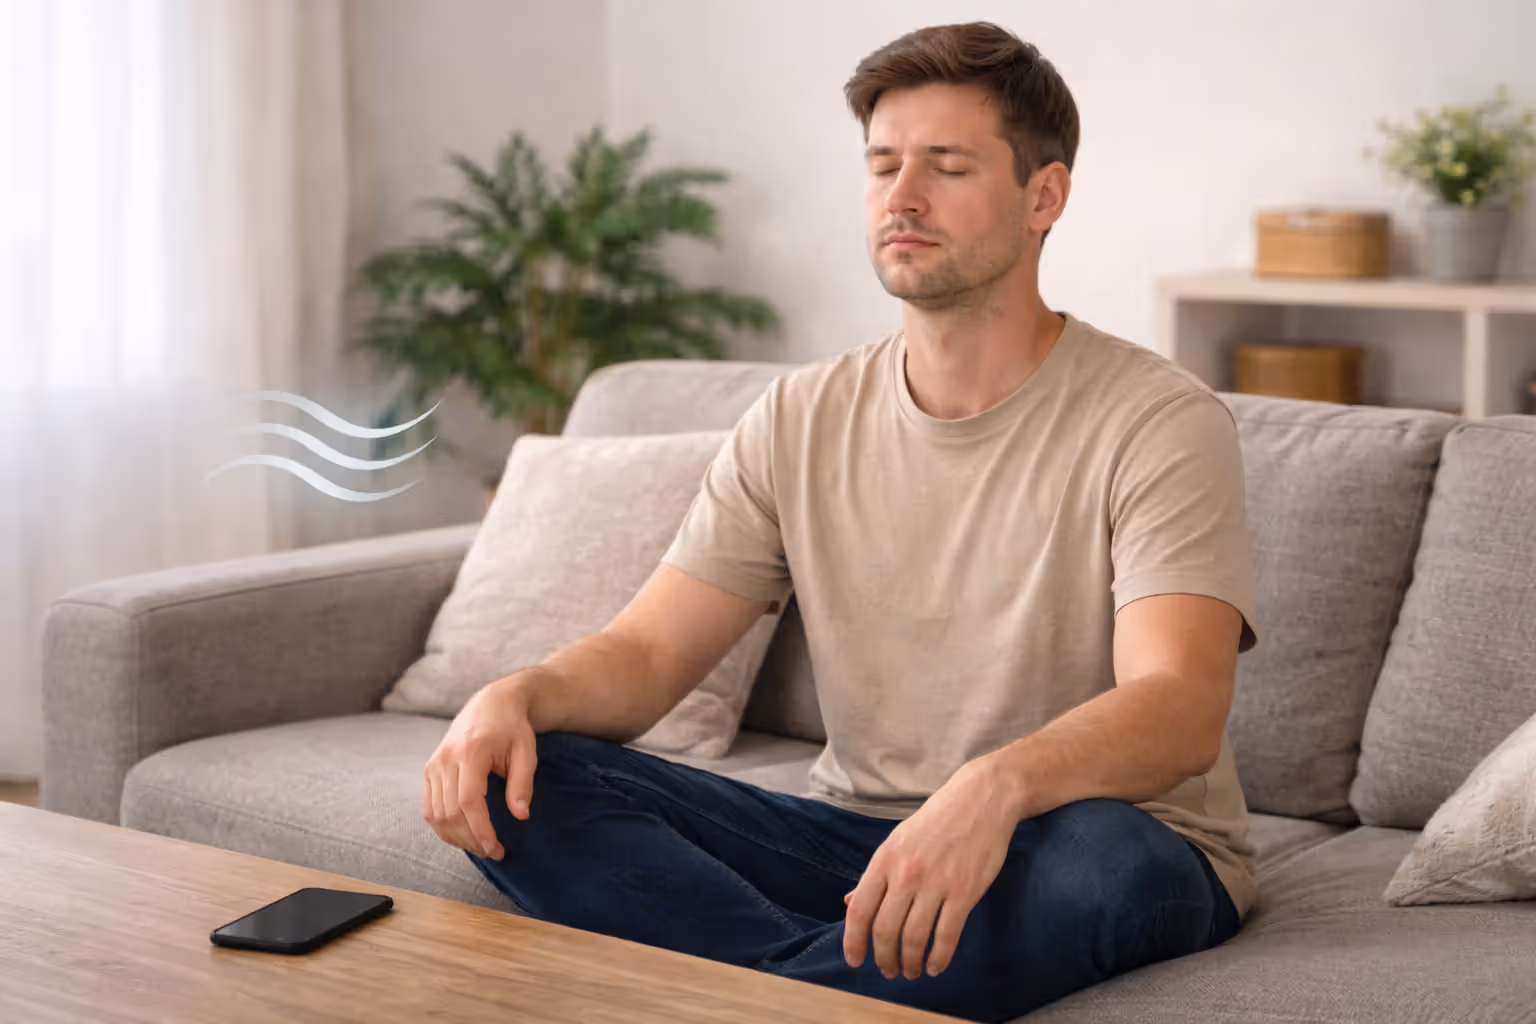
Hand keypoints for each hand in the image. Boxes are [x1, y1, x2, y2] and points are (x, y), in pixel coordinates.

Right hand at [422, 674, 539, 860]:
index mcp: (471, 752)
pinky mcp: (429, 769)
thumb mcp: (526, 751)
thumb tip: (520, 815)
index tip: (495, 848)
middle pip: (450, 812)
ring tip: (479, 846)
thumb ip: (522, 783)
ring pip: (435, 814)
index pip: (469, 801)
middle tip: (492, 852)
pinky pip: (428, 807)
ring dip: (455, 837)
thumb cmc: (512, 728)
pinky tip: (461, 834)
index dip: (480, 829)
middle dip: (470, 839)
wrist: (491, 704)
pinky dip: (442, 826)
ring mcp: (434, 764)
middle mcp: (446, 758)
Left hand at [842, 758, 1017, 979]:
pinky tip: (936, 966)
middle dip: (884, 959)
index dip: (853, 940)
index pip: (860, 908)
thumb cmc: (937, 820)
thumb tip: (849, 902)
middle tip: (889, 971)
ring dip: (911, 963)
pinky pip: (947, 935)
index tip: (854, 961)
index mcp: (885, 859)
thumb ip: (875, 875)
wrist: (980, 799)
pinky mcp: (965, 891)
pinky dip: (939, 958)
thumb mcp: (897, 840)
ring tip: (912, 972)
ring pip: (914, 938)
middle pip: (885, 930)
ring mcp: (936, 883)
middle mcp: (906, 873)